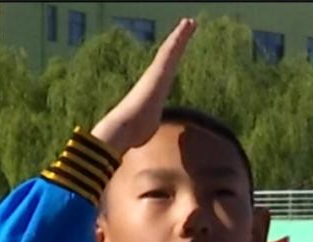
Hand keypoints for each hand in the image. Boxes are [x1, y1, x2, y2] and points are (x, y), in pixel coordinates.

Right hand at [91, 18, 196, 153]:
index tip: (175, 51)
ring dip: (180, 35)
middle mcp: (152, 78)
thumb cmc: (131, 135)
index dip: (170, 61)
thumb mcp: (145, 133)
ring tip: (190, 22)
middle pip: (167, 56)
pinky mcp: (158, 72)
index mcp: (151, 91)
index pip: (164, 72)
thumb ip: (145, 133)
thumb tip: (138, 148)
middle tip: (186, 26)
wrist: (122, 131)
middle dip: (177, 41)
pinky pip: (171, 50)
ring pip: (170, 50)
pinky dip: (179, 37)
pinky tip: (188, 26)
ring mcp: (155, 74)